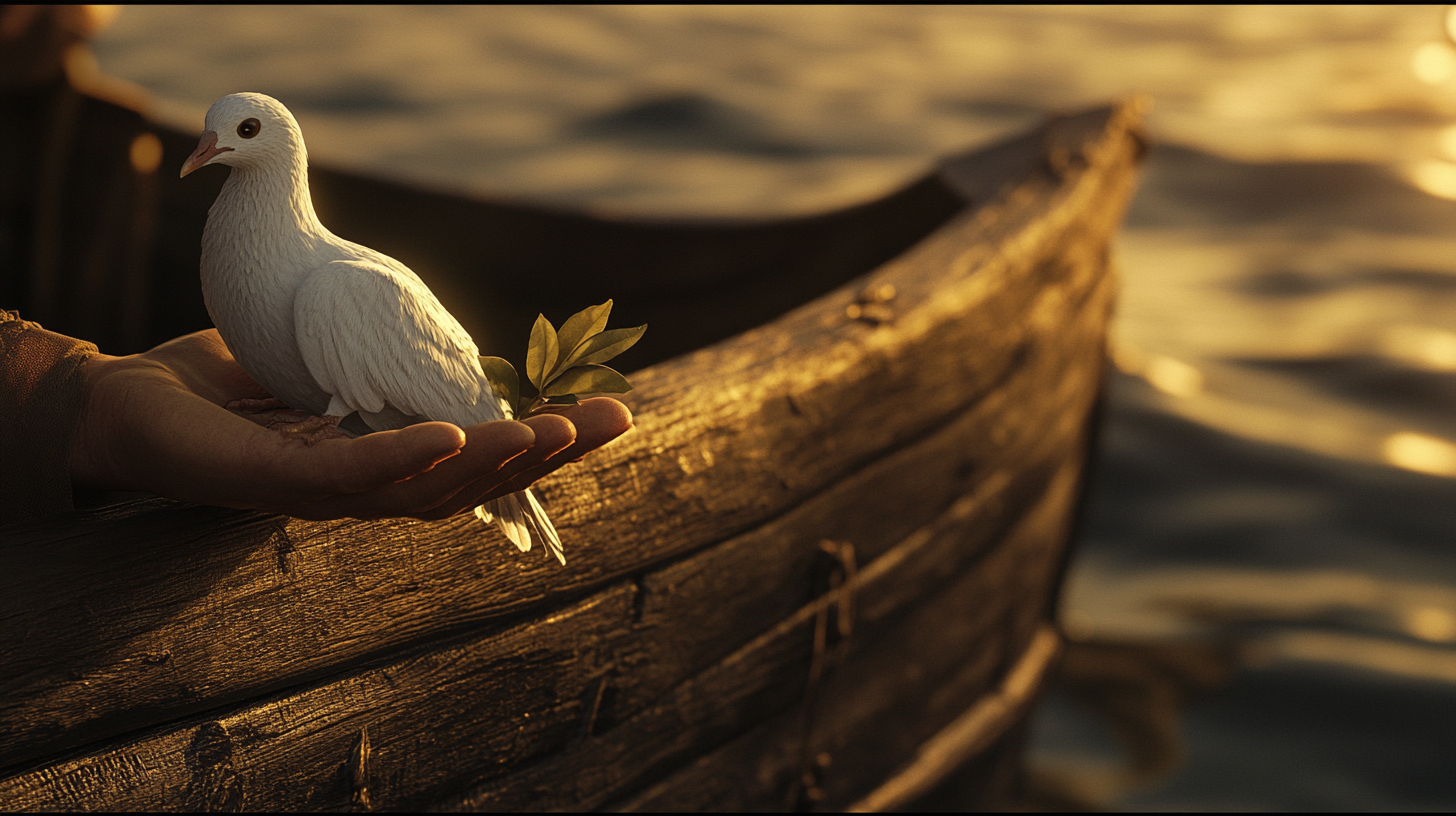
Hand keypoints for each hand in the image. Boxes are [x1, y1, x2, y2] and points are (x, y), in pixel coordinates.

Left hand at [68, 329, 633, 519]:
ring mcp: (327, 493)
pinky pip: (352, 474)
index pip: (487, 457)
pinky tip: (449, 429)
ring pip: (429, 486)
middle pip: (478, 478)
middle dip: (549, 451)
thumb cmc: (228, 386)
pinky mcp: (278, 483)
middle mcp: (371, 487)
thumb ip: (389, 359)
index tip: (612, 412)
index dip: (550, 441)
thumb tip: (445, 340)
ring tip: (549, 428)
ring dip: (496, 459)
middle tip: (612, 419)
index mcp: (392, 462)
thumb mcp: (328, 360)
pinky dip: (404, 456)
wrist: (129, 405)